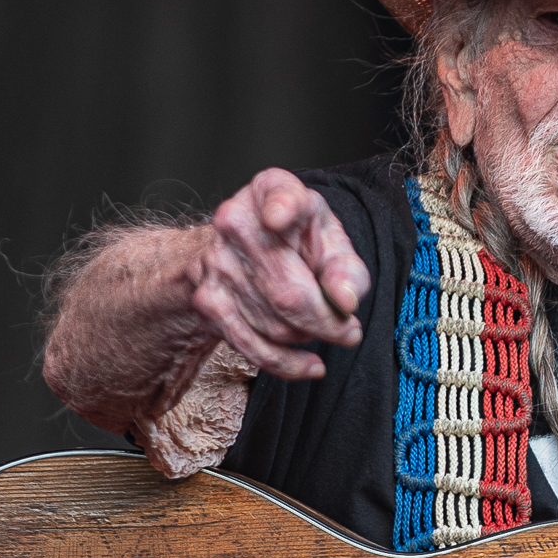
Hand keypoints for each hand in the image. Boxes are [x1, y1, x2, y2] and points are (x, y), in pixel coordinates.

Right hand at [190, 168, 372, 380]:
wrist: (242, 253)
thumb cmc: (300, 244)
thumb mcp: (332, 244)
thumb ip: (348, 269)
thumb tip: (345, 301)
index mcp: (273, 192)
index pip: (278, 196)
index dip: (281, 208)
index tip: (280, 217)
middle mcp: (236, 221)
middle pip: (289, 292)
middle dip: (327, 323)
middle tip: (349, 330)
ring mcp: (217, 262)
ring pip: (275, 325)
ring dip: (307, 337)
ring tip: (320, 328)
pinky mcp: (208, 301)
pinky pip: (251, 346)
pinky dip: (287, 364)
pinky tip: (312, 366)